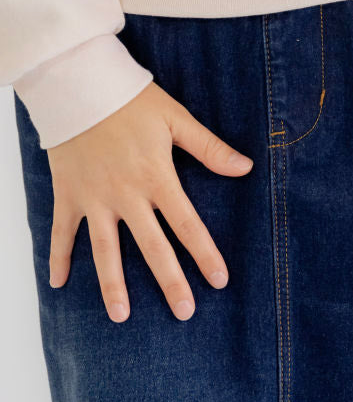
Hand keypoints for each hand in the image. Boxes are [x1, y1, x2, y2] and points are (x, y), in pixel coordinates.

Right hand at [46, 82, 253, 322]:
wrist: (78, 85)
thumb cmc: (132, 101)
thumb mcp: (176, 119)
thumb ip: (210, 148)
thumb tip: (245, 167)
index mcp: (157, 178)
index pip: (187, 224)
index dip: (205, 254)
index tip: (218, 281)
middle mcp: (126, 195)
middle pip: (151, 247)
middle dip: (169, 281)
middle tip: (183, 312)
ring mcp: (94, 199)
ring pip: (104, 250)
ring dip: (112, 285)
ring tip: (122, 316)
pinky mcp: (68, 195)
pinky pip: (61, 232)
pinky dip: (58, 258)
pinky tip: (58, 285)